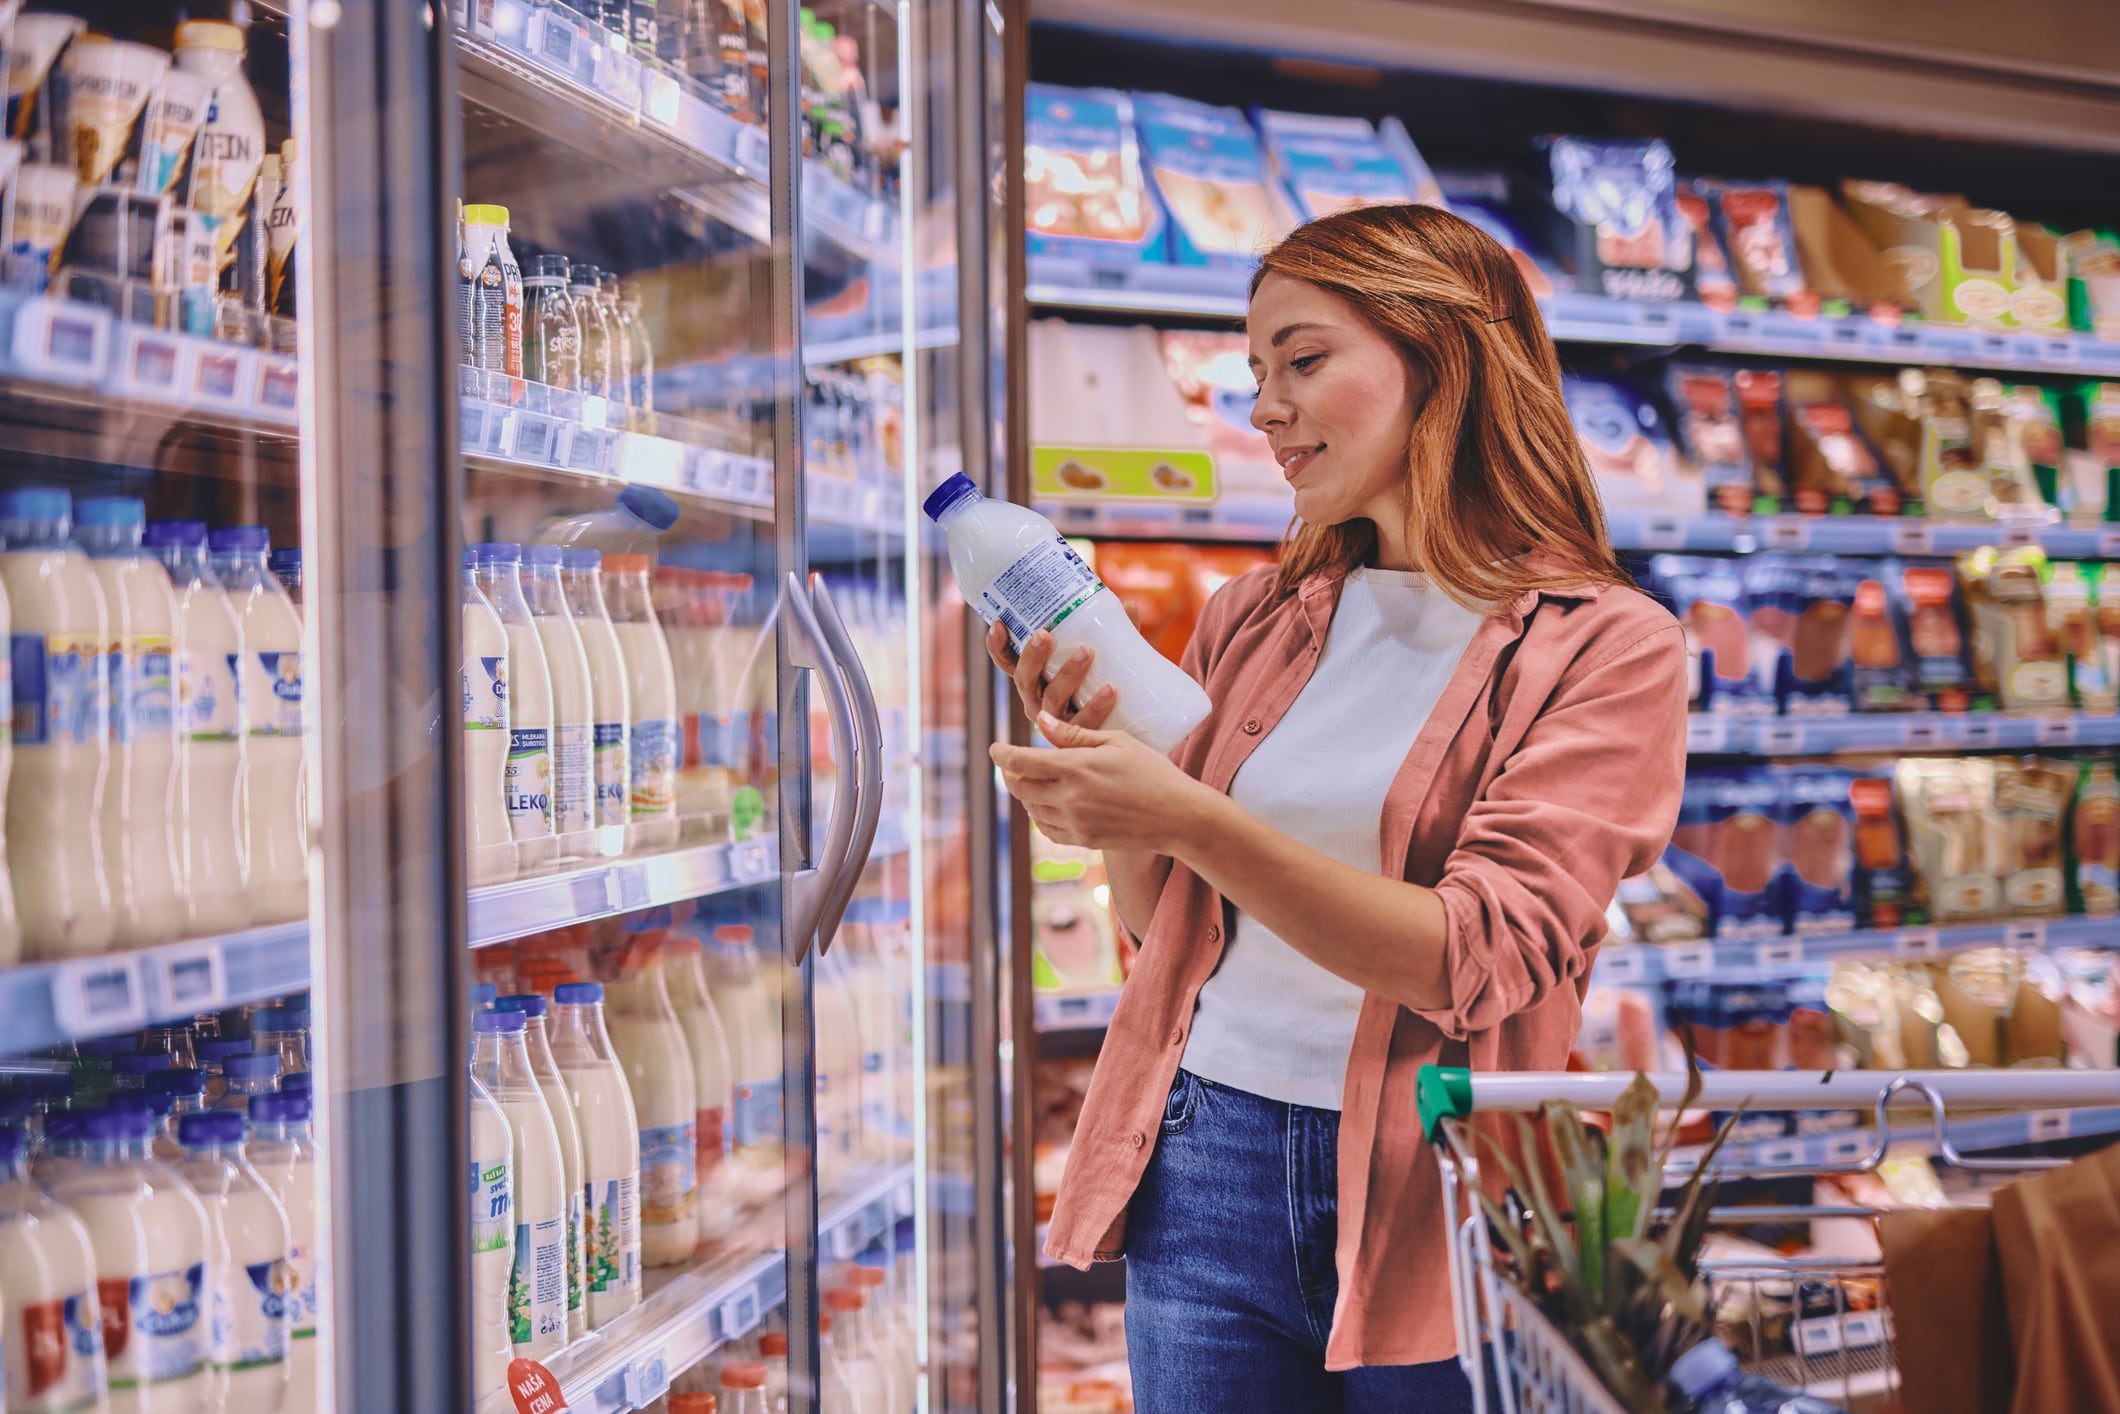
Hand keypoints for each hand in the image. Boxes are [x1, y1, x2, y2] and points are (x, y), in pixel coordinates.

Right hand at [985, 621, 1118, 730]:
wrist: (1126, 729)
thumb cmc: (1105, 684)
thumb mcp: (1103, 656)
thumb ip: (1113, 634)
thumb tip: (1129, 605)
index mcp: (1035, 679)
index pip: (1007, 662)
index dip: (997, 646)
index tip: (999, 624)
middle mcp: (1037, 700)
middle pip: (1023, 679)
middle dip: (1031, 656)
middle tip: (1044, 634)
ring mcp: (1056, 721)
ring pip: (1052, 699)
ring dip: (1067, 674)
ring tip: (1087, 652)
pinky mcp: (1079, 737)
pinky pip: (1084, 721)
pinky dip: (1097, 705)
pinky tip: (1110, 689)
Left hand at [990, 712, 1209, 853]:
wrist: (1178, 816)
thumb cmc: (1153, 771)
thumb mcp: (1117, 742)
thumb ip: (1074, 734)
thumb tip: (1039, 721)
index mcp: (1075, 768)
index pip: (1021, 762)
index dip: (1001, 754)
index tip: (994, 748)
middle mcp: (1069, 798)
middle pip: (1019, 788)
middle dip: (1009, 774)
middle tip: (1011, 764)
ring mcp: (1075, 822)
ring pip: (1031, 809)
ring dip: (1025, 794)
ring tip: (1032, 781)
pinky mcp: (1084, 839)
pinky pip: (1048, 829)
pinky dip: (1040, 816)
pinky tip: (1047, 805)